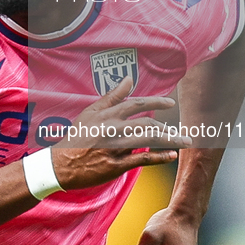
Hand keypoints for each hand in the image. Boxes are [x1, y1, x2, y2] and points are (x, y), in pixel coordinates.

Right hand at [51, 76, 191, 189]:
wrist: (59, 164)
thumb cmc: (76, 137)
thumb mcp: (90, 112)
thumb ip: (111, 96)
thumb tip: (128, 79)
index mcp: (107, 114)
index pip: (136, 104)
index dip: (155, 103)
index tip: (169, 103)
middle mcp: (112, 128)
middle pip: (146, 124)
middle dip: (167, 128)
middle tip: (184, 132)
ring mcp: (114, 147)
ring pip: (147, 140)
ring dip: (169, 140)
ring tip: (184, 141)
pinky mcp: (115, 165)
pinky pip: (141, 160)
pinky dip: (159, 157)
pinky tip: (171, 155)